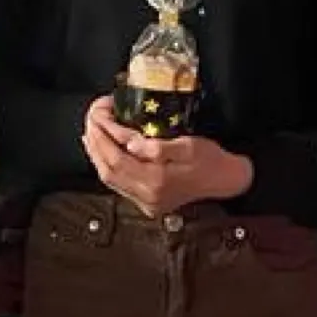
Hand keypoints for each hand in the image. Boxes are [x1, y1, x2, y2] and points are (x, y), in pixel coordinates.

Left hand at [81, 95, 252, 217]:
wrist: (226, 181)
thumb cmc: (210, 160)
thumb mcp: (189, 146)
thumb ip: (159, 148)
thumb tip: (130, 145)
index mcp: (157, 180)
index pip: (118, 158)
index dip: (104, 135)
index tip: (99, 114)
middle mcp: (148, 195)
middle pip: (109, 169)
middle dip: (96, 142)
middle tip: (91, 119)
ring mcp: (146, 202)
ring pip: (110, 179)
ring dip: (97, 155)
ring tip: (91, 133)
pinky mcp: (147, 203)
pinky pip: (118, 185)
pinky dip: (107, 166)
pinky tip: (102, 153)